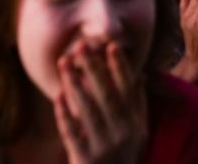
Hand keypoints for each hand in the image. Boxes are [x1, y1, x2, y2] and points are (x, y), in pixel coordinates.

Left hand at [55, 41, 146, 163]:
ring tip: (64, 63)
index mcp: (136, 125)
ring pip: (88, 110)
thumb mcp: (136, 135)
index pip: (128, 91)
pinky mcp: (86, 162)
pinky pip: (72, 133)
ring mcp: (104, 149)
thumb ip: (137, 107)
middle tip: (81, 45)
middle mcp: (124, 136)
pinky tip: (57, 96)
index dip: (120, 69)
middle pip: (107, 96)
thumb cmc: (120, 158)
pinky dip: (65, 114)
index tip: (111, 46)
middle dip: (94, 69)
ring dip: (74, 84)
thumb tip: (140, 76)